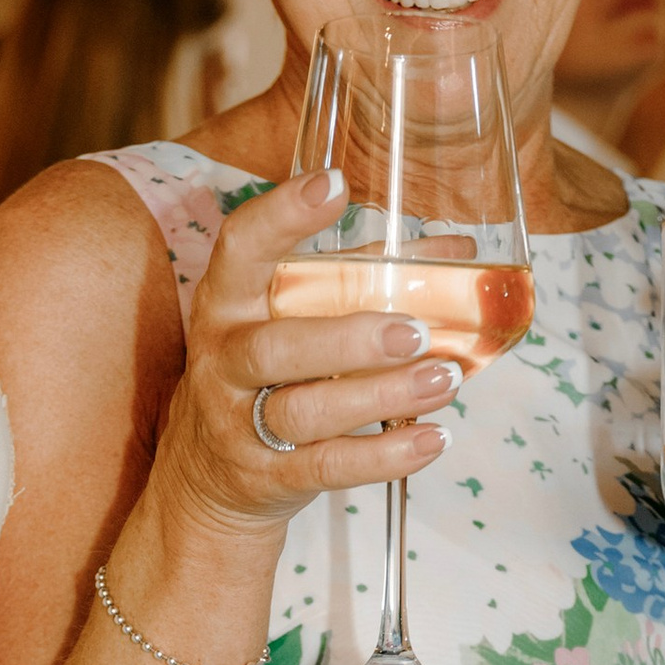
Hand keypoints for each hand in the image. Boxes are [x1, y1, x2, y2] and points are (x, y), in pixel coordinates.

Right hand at [143, 168, 462, 547]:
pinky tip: (432, 438)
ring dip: (381, 396)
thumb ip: (364, 277)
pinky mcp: (268, 476)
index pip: (240, 249)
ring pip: (305, 412)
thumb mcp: (293, 318)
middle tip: (415, 331)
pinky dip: (384, 455)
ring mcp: (240, 424)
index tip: (332, 185)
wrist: (208, 479)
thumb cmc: (265, 376)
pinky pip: (327, 467)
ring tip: (442, 380)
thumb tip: (457, 248)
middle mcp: (225, 361)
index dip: (281, 215)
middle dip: (349, 339)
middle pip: (276, 348)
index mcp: (228, 303)